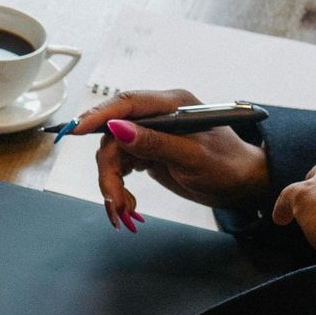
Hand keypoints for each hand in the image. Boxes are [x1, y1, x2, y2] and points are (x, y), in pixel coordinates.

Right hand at [67, 88, 270, 229]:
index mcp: (173, 106)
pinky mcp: (146, 151)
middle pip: (113, 136)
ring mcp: (150, 134)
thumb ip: (155, 142)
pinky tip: (128, 204)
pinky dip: (119, 189)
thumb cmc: (227, 165)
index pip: (127, 104)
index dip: (98, 115)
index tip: (76, 129)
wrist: (239, 184)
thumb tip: (119, 130)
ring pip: (113, 155)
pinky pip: (120, 167)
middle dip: (109, 172)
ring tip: (125, 210)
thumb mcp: (193, 157)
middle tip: (114, 201)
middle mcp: (157, 116)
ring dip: (113, 185)